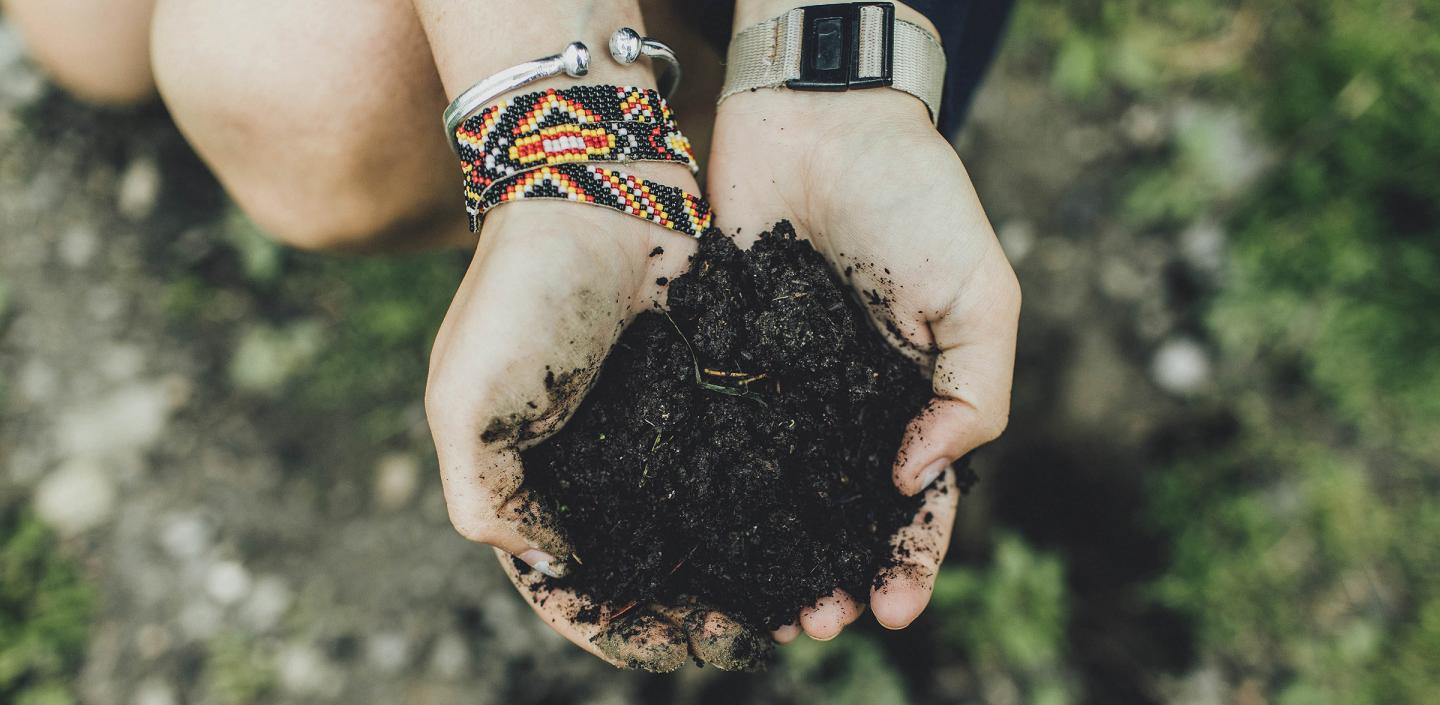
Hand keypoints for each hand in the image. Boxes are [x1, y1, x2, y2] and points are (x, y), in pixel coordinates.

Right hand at [425, 191, 765, 670]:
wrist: (596, 188)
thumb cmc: (522, 294)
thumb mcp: (466, 402)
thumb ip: (489, 499)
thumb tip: (559, 567)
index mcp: (528, 482)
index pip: (572, 590)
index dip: (623, 630)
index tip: (679, 649)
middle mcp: (594, 469)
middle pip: (646, 572)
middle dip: (693, 615)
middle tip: (750, 635)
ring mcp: (652, 434)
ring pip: (700, 531)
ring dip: (740, 574)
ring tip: (791, 605)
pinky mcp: (705, 396)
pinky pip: (740, 470)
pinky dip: (767, 510)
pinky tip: (805, 536)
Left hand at [707, 80, 1020, 638]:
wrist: (817, 118)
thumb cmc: (913, 199)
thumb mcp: (980, 294)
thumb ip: (973, 390)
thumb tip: (921, 477)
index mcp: (918, 395)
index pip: (923, 497)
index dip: (912, 557)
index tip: (894, 609)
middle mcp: (851, 401)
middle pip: (845, 508)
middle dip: (839, 570)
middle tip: (817, 620)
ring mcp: (787, 383)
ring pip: (782, 486)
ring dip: (778, 547)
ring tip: (766, 601)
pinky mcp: (728, 356)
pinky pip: (723, 431)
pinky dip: (718, 484)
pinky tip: (707, 527)